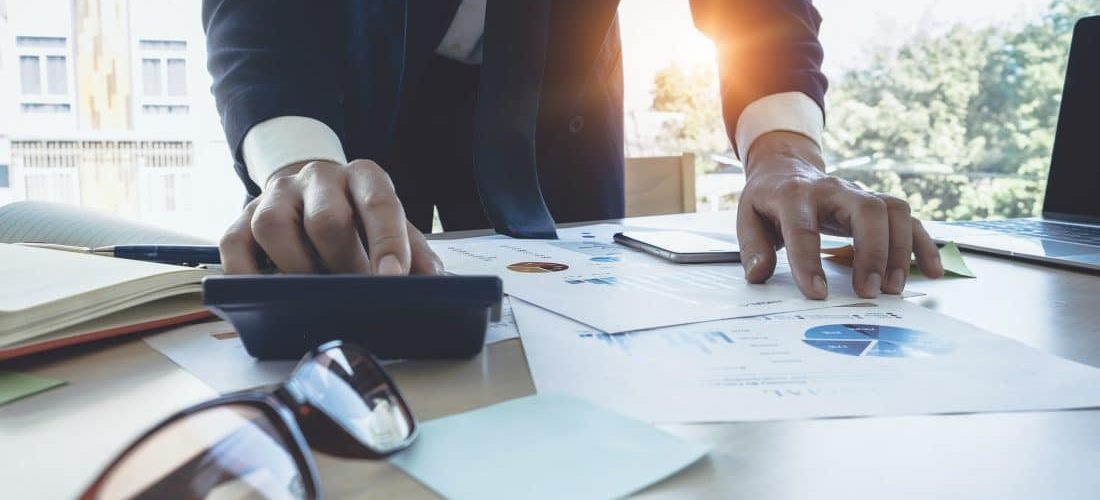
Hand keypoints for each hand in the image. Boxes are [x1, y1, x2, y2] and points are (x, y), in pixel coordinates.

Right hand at [219, 159, 443, 275]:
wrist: (311, 191)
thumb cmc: (360, 220)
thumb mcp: (395, 228)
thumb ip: (416, 254)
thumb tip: (434, 287)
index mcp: (364, 176)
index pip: (378, 204)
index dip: (387, 242)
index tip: (392, 279)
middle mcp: (319, 177)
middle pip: (326, 218)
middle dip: (342, 265)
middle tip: (354, 297)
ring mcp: (277, 194)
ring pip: (274, 226)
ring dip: (296, 270)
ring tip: (312, 296)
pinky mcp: (243, 217)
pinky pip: (235, 245)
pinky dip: (247, 276)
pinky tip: (265, 296)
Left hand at [736, 132, 943, 298]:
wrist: (787, 167)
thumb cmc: (769, 199)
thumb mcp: (748, 216)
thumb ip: (753, 247)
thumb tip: (759, 274)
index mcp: (794, 195)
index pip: (803, 228)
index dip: (809, 262)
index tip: (817, 294)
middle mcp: (833, 190)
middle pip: (866, 210)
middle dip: (872, 252)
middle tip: (868, 291)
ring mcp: (859, 194)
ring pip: (893, 210)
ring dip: (900, 250)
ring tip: (892, 288)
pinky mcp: (877, 203)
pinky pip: (910, 219)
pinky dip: (924, 244)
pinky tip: (931, 271)